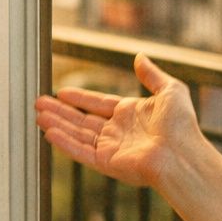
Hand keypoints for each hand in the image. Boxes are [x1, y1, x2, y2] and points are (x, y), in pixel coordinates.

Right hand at [34, 53, 202, 188]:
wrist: (183, 154)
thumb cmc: (182, 125)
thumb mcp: (170, 90)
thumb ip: (152, 75)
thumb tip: (141, 57)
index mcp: (131, 115)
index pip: (98, 103)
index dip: (79, 97)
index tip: (61, 92)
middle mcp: (118, 132)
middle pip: (82, 119)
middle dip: (60, 111)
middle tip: (39, 102)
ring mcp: (111, 148)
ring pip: (77, 134)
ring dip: (57, 124)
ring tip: (38, 114)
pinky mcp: (106, 163)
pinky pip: (80, 151)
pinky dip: (64, 142)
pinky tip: (49, 132)